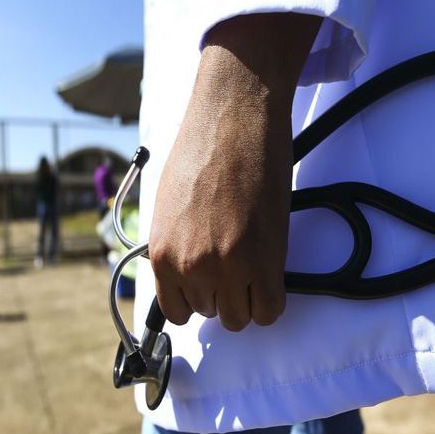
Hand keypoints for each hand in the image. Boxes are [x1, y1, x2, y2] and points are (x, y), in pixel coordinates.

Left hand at [148, 12, 321, 330]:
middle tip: (237, 262)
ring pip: (240, 317)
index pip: (177, 311)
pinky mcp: (264, 260)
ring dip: (248, 296)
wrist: (234, 117)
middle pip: (212, 313)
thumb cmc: (202, 149)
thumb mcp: (170, 205)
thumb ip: (176, 244)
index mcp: (162, 254)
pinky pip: (269, 310)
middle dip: (224, 292)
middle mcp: (190, 266)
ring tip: (255, 263)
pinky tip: (272, 274)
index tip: (210, 283)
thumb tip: (187, 268)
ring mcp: (228, 267)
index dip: (197, 298)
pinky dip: (271, 299)